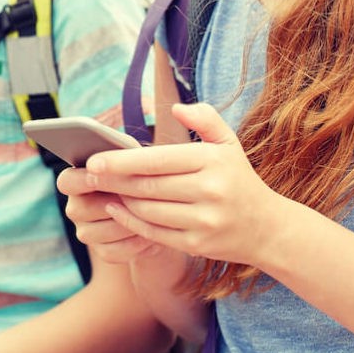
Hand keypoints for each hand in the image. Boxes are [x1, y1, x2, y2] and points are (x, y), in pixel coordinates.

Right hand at [56, 165, 156, 263]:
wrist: (158, 208)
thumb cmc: (143, 176)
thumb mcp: (134, 165)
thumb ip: (124, 161)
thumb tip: (124, 161)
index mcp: (76, 181)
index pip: (66, 182)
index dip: (81, 180)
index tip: (98, 177)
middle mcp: (76, 208)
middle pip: (82, 210)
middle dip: (113, 204)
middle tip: (138, 197)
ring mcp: (86, 232)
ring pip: (101, 232)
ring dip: (128, 224)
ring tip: (152, 215)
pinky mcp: (102, 251)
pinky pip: (114, 252)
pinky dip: (136, 244)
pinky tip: (152, 233)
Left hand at [86, 102, 282, 266]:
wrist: (268, 228)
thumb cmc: (239, 179)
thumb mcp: (229, 144)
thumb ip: (205, 119)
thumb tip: (176, 108)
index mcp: (212, 161)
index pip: (158, 160)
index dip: (121, 161)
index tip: (93, 158)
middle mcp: (209, 191)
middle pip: (147, 186)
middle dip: (112, 180)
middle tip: (86, 174)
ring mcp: (204, 221)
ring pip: (147, 210)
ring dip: (121, 200)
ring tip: (101, 189)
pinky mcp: (197, 244)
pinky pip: (155, 232)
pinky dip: (131, 222)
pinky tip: (117, 210)